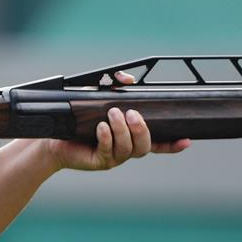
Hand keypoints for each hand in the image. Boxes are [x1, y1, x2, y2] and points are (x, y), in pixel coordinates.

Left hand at [47, 72, 190, 170]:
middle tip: (131, 113)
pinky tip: (101, 127)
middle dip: (141, 129)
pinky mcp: (98, 161)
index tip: (187, 140)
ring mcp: (113, 157)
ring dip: (123, 130)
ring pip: (127, 149)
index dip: (172, 144)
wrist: (54, 137)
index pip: (158, 142)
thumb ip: (115, 85)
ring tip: (112, 113)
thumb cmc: (79, 117)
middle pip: (145, 146)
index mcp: (131, 136)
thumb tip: (129, 80)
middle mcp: (125, 149)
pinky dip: (107, 137)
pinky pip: (108, 151)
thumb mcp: (98, 95)